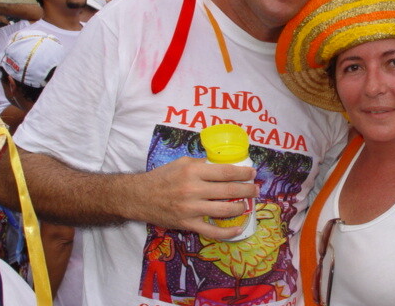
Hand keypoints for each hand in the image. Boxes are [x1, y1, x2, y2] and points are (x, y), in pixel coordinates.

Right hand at [128, 156, 257, 239]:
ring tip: (247, 205)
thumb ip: (202, 164)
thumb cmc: (162, 177)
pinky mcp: (187, 224)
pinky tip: (238, 228)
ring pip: (224, 210)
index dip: (243, 173)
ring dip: (241, 208)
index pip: (225, 172)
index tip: (252, 173)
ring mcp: (191, 209)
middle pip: (229, 190)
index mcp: (193, 171)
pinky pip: (212, 231)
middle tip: (256, 189)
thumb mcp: (182, 162)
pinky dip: (228, 232)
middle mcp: (193, 189)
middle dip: (247, 190)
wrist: (139, 197)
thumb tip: (223, 165)